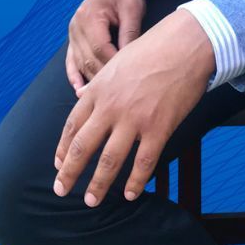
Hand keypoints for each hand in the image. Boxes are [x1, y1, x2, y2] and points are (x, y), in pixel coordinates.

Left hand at [53, 8, 215, 206]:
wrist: (185, 44)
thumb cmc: (153, 48)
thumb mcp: (117, 61)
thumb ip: (100, 82)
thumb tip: (83, 95)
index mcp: (99, 89)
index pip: (72, 125)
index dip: (63, 149)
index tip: (59, 164)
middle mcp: (111, 107)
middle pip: (82, 147)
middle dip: (69, 173)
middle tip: (61, 190)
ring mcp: (134, 119)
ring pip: (109, 161)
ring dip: (98, 185)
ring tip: (92, 200)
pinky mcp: (159, 128)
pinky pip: (144, 162)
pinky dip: (135, 181)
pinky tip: (130, 194)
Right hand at [66, 0, 147, 92]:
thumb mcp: (133, 9)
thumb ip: (130, 34)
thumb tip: (131, 62)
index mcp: (90, 16)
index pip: (100, 48)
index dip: (112, 66)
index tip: (126, 81)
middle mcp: (76, 26)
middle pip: (87, 59)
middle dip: (101, 78)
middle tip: (116, 97)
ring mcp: (72, 32)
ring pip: (79, 63)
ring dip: (88, 80)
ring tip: (96, 100)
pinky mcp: (73, 37)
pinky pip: (71, 60)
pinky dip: (74, 75)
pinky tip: (78, 90)